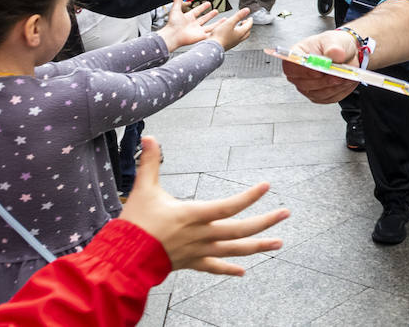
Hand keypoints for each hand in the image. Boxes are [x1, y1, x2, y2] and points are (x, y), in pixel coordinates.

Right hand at [120, 136, 286, 274]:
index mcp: (193, 215)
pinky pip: (214, 267)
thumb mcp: (143, 189)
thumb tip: (150, 137)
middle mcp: (201, 235)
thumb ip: (150, 163)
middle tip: (286, 213)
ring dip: (259, 246)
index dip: (248, 197)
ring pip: (234, 250)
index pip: (228, 206)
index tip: (267, 186)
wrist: (122, 259)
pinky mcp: (191, 263)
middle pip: (240, 230)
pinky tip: (243, 271)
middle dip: (265, 222)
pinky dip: (229, 269)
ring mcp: (198, 251)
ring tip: (279, 243)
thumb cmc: (134, 223)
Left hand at [158, 0, 218, 51]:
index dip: (202, 7)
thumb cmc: (172, 24)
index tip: (208, 3)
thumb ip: (177, 1)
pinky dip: (217, 31)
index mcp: (188, 18)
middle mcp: (194, 24)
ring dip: (217, 23)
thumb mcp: (175, 10)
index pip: (197, 11)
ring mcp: (198, 31)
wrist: (173, 36)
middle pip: (204, 18)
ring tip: (224, 19)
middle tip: (216, 11)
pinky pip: (211, 33)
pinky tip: (223, 29)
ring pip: (210, 26)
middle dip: (210, 15)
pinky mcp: (201, 37)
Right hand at [207, 9, 253, 50]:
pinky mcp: (228, 45)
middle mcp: (238, 39)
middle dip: (247, 26)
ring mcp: (233, 43)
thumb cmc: (220, 36)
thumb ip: (238, 16)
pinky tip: (230, 33)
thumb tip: (247, 10)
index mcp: (241, 33)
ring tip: (238, 26)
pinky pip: (235, 39)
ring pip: (241, 36)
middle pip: (247, 32)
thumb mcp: (229, 22)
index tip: (250, 18)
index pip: (249, 26)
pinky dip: (236, 34)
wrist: (212, 48)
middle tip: (245, 22)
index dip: (250, 20)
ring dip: (242, 30)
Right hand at [282, 30, 360, 103]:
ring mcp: (308, 86)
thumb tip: (334, 53)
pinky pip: (328, 98)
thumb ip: (334, 47)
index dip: (302, 70)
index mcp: (298, 54)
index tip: (318, 70)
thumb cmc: (335, 44)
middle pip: (303, 83)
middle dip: (323, 81)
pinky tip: (346, 81)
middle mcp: (299, 73)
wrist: (346, 53)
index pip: (290, 66)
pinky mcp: (320, 95)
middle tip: (337, 75)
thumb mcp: (336, 40)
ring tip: (346, 76)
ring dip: (333, 86)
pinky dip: (339, 90)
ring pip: (317, 93)